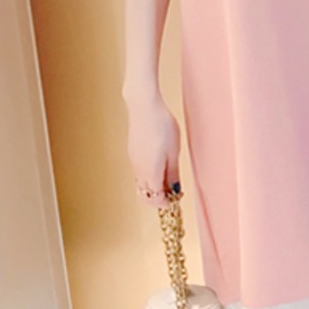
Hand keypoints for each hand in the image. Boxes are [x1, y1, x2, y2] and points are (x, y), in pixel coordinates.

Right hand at [126, 93, 181, 207]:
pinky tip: (159, 164)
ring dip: (153, 186)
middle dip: (158, 198)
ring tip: (168, 176)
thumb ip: (173, 173)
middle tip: (172, 191)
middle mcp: (139, 170)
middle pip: (145, 195)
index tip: (176, 198)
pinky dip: (148, 176)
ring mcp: (133, 161)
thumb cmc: (162, 126)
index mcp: (150, 172)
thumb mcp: (174, 151)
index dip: (166, 203)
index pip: (155, 199)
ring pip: (141, 184)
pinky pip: (139, 172)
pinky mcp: (132, 152)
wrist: (144, 106)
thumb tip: (174, 190)